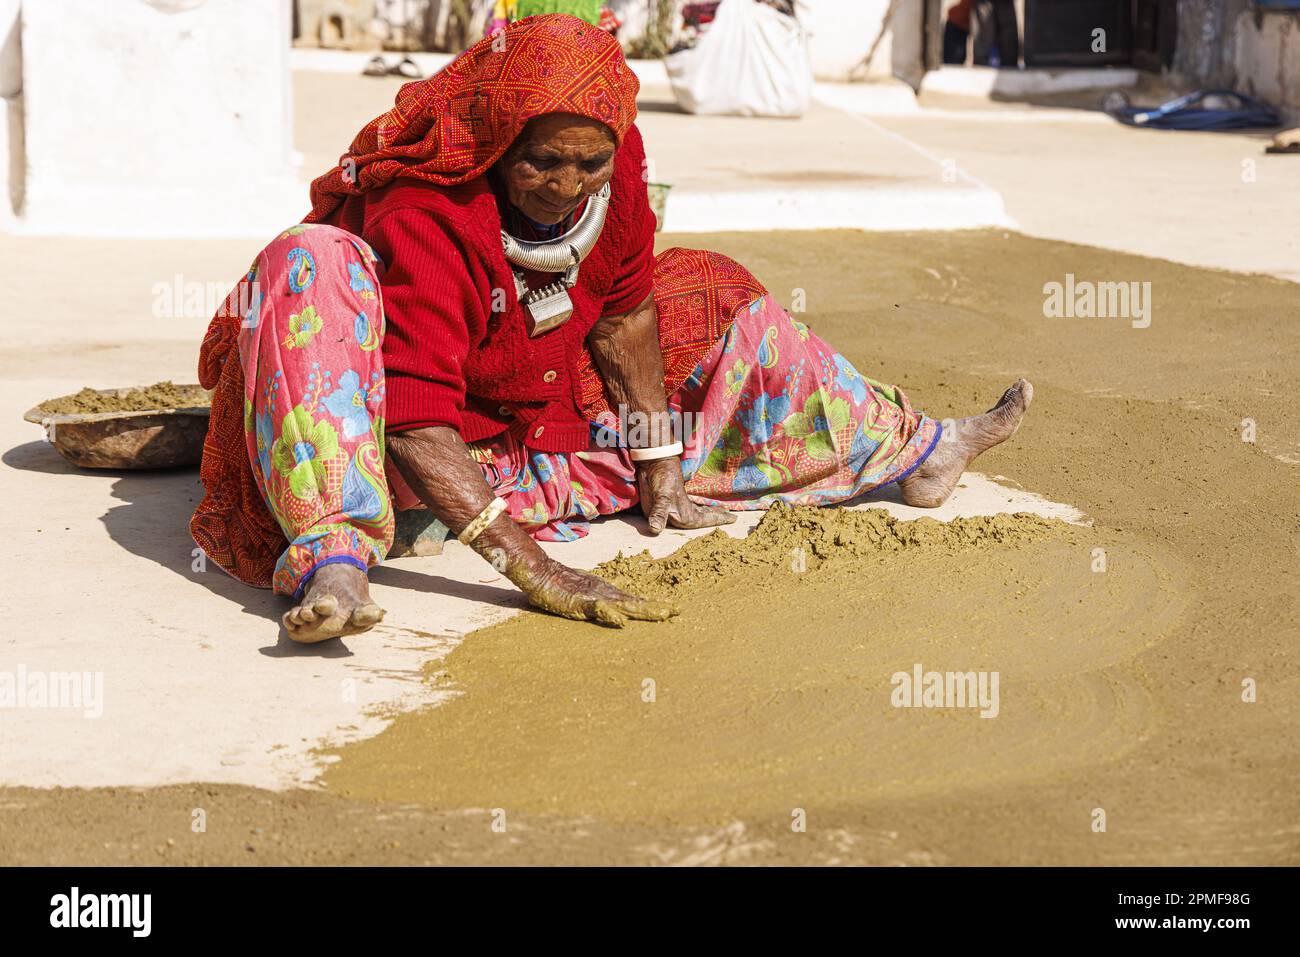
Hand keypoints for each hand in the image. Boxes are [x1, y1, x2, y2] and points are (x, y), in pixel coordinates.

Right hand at [513, 556, 677, 626]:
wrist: (542, 574)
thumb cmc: (562, 586)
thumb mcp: (586, 596)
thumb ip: (601, 604)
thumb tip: (618, 613)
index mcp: (609, 593)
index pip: (636, 600)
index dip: (654, 605)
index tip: (673, 608)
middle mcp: (607, 594)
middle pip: (636, 602)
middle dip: (657, 607)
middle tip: (678, 611)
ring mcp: (595, 596)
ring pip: (625, 604)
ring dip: (644, 609)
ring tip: (662, 614)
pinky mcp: (581, 601)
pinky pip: (598, 609)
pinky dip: (611, 615)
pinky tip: (621, 622)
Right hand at [636, 457, 735, 534]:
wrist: (653, 462)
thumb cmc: (661, 478)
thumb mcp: (662, 496)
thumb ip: (659, 513)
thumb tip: (654, 529)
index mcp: (677, 516)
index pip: (702, 521)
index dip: (718, 520)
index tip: (734, 518)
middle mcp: (676, 514)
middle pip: (701, 520)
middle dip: (715, 518)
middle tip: (732, 516)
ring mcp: (674, 508)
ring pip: (697, 513)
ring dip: (708, 513)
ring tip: (722, 511)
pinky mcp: (673, 500)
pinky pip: (692, 507)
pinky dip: (700, 507)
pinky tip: (703, 505)